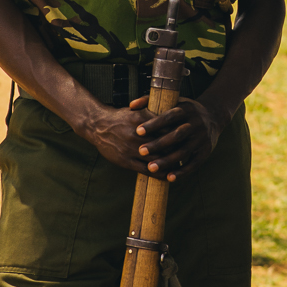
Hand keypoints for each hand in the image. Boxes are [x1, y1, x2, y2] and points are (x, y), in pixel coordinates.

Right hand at [80, 95, 223, 179]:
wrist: (98, 126)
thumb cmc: (120, 117)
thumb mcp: (136, 111)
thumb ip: (153, 113)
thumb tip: (171, 114)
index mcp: (142, 120)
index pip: (165, 128)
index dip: (177, 134)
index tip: (188, 138)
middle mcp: (138, 135)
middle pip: (163, 144)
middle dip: (176, 150)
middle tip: (189, 153)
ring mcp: (132, 149)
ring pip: (156, 159)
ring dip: (169, 164)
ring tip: (181, 166)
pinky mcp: (126, 161)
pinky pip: (145, 170)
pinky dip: (158, 173)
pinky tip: (166, 175)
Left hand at [135, 95, 223, 179]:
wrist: (213, 117)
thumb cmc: (184, 111)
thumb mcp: (172, 101)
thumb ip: (150, 102)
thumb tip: (131, 105)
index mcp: (186, 110)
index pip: (169, 117)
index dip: (154, 124)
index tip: (138, 131)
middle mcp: (196, 124)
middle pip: (176, 135)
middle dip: (158, 144)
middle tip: (141, 151)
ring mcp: (202, 138)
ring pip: (184, 151)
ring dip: (167, 161)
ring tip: (151, 168)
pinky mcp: (206, 151)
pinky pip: (194, 163)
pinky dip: (182, 172)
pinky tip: (169, 178)